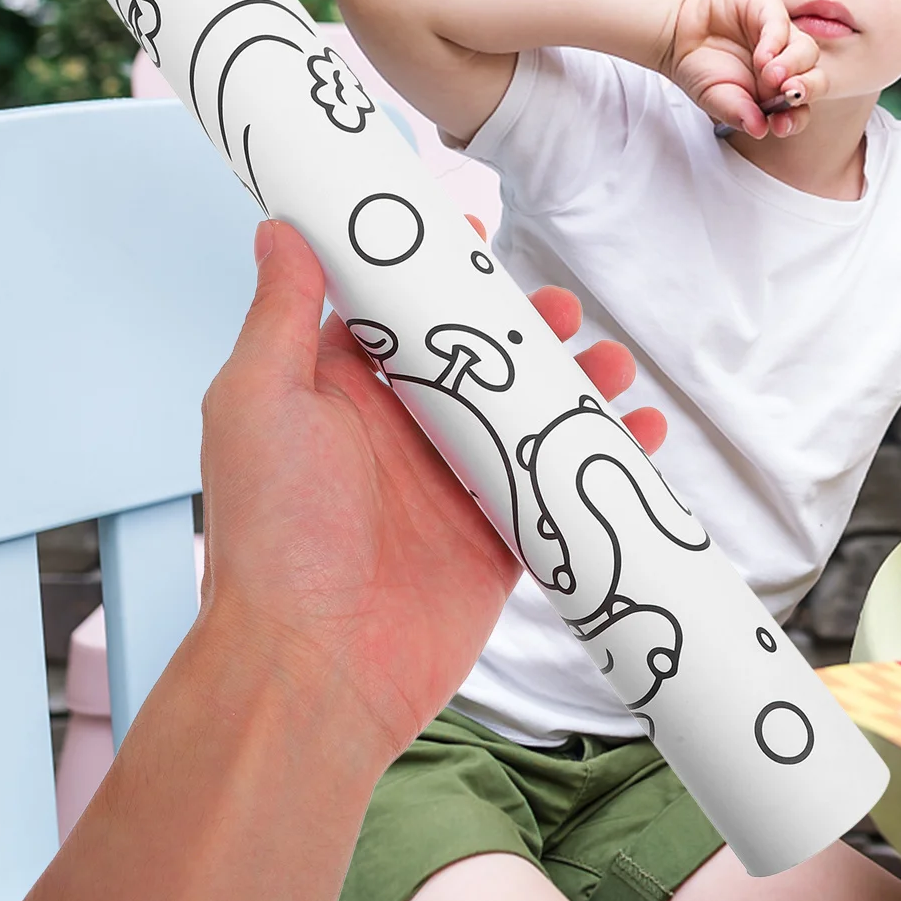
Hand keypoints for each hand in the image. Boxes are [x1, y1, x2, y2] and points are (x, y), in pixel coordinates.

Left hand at [197, 218, 664, 764]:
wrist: (312, 669)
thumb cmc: (273, 534)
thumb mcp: (260, 402)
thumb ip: (281, 317)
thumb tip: (280, 232)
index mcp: (342, 395)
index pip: (397, 318)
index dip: (438, 278)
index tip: (476, 241)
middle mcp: (401, 435)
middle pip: (479, 360)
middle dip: (527, 328)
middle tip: (563, 309)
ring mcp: (454, 486)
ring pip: (528, 416)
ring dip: (576, 383)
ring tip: (612, 363)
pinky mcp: (498, 539)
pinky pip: (560, 486)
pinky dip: (604, 457)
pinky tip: (640, 432)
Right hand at [664, 0, 828, 138]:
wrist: (677, 34)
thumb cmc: (700, 68)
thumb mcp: (714, 98)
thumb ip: (737, 113)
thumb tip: (759, 130)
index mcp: (776, 93)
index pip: (800, 109)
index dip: (796, 118)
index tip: (780, 125)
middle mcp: (785, 66)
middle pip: (815, 79)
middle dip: (807, 89)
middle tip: (789, 95)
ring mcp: (780, 37)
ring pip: (807, 50)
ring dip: (793, 65)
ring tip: (769, 75)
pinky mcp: (768, 10)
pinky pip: (782, 24)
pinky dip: (776, 41)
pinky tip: (762, 56)